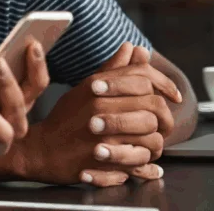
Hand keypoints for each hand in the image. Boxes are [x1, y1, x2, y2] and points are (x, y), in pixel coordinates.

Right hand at [20, 42, 180, 186]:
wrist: (41, 150)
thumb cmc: (65, 119)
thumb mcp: (85, 89)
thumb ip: (112, 70)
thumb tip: (132, 47)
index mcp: (97, 87)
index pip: (143, 77)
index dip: (165, 85)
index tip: (172, 96)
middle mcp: (100, 108)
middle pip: (154, 106)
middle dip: (164, 118)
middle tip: (160, 125)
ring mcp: (102, 135)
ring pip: (153, 137)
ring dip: (155, 144)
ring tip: (146, 146)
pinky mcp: (105, 162)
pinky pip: (142, 162)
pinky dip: (146, 165)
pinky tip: (140, 161)